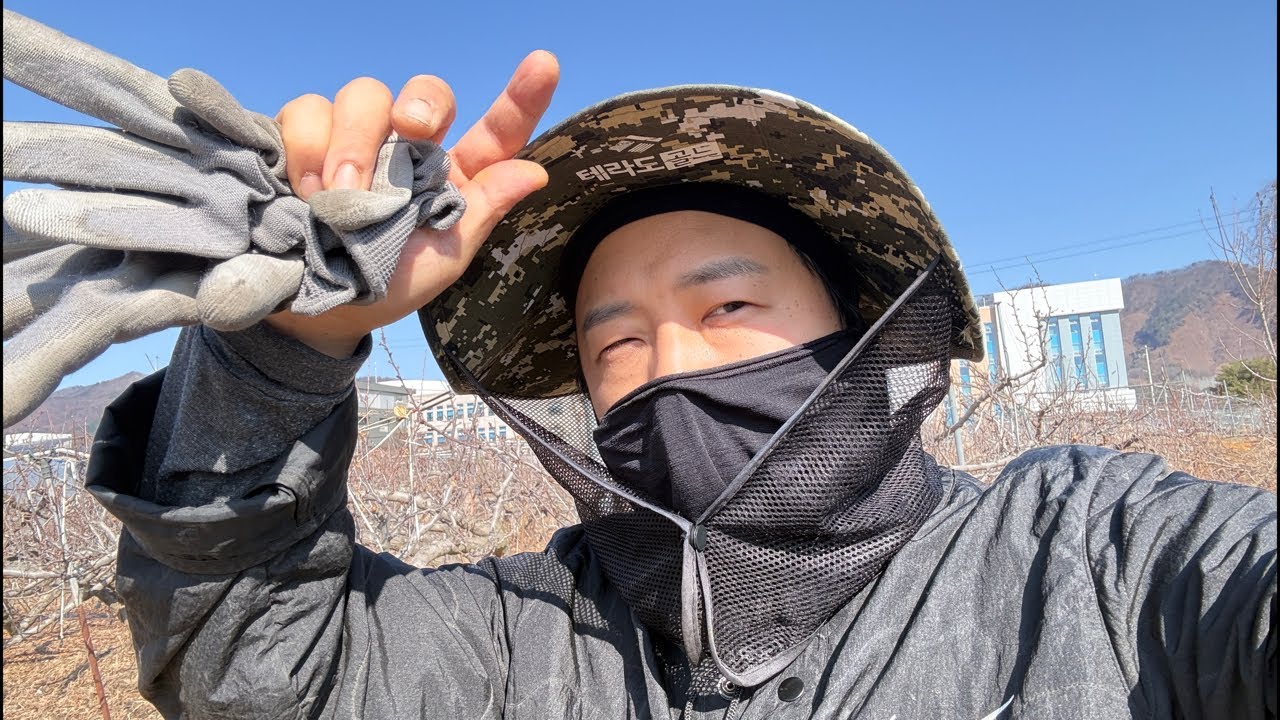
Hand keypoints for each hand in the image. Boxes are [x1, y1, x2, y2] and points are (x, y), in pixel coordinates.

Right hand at [265, 52, 559, 356]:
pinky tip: (305, 192)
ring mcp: (355, 137)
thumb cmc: (386, 284)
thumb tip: (534, 173)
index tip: (544, 64)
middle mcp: (408, 146)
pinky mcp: (303, 135)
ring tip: (338, 197)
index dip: (523, 96)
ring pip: (363, 95)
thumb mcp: (441, 258)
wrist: (310, 305)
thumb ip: (481, 211)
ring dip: (352, 145)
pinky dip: (306, 151)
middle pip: (426, 92)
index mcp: (452, 175)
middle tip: (410, 126)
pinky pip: (307, 112)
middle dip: (421, 101)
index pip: (496, 130)